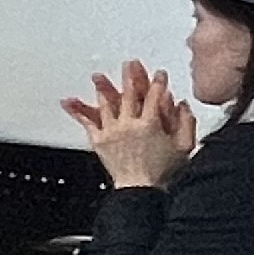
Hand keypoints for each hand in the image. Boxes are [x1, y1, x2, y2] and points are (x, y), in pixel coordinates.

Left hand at [61, 59, 195, 188]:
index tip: (158, 74)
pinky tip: (68, 101)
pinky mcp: (99, 140)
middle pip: (129, 95)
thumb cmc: (162, 173)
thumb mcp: (184, 147)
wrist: (140, 190)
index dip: (157, 83)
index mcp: (150, 124)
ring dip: (103, 88)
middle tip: (129, 64)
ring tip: (98, 75)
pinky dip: (77, 111)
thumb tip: (181, 104)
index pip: (154, 97)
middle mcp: (129, 124)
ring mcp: (112, 131)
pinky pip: (87, 122)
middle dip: (130, 77)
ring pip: (107, 104)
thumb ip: (185, 122)